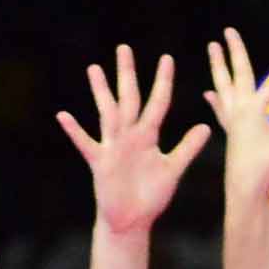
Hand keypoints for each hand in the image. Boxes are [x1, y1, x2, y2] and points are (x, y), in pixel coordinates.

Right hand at [58, 44, 207, 238]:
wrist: (133, 221)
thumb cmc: (151, 196)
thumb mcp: (173, 170)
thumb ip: (187, 148)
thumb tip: (205, 127)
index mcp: (148, 135)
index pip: (158, 102)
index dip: (163, 81)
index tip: (167, 58)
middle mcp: (130, 135)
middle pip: (129, 98)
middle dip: (127, 74)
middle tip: (124, 48)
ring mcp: (113, 146)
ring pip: (107, 113)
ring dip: (101, 92)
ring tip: (94, 68)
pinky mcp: (100, 162)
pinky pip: (85, 143)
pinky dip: (75, 131)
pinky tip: (63, 116)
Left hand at [202, 28, 268, 210]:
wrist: (244, 190)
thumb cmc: (264, 169)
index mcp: (254, 109)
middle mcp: (240, 109)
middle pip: (237, 73)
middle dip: (234, 51)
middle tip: (227, 31)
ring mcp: (233, 120)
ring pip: (223, 86)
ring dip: (218, 67)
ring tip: (212, 50)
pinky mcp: (230, 132)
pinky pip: (221, 109)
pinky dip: (216, 100)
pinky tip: (209, 94)